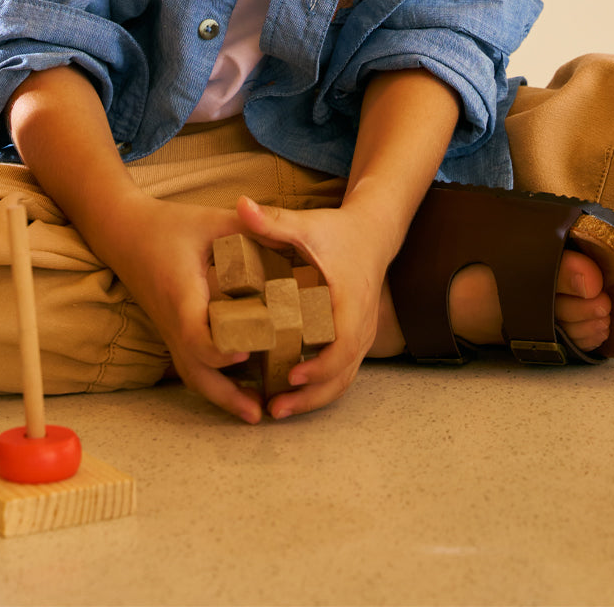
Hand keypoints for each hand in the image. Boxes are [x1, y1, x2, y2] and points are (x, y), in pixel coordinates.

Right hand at [95, 191, 264, 424]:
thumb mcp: (209, 220)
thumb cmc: (167, 225)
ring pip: (191, 374)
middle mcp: (173, 322)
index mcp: (182, 297)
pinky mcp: (172, 331)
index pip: (197, 338)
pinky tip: (238, 385)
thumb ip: (247, 226)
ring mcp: (170, 331)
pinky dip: (213, 379)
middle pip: (194, 372)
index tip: (249, 352)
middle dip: (227, 395)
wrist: (123, 232)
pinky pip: (190, 363)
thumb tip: (287, 232)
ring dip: (221, 395)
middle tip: (260, 412)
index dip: (221, 351)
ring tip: (255, 410)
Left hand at [234, 194, 389, 419]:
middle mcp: (361, 325)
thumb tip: (241, 204)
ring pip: (342, 380)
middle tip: (275, 408)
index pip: (342, 346)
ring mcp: (362, 336)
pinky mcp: (355, 340)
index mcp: (351, 303)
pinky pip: (341, 373)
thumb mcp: (306, 225)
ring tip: (277, 409)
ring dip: (312, 399)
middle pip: (342, 375)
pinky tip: (289, 393)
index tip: (291, 375)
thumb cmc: (337, 232)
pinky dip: (318, 388)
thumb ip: (273, 220)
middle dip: (310, 396)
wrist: (372, 233)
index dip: (319, 366)